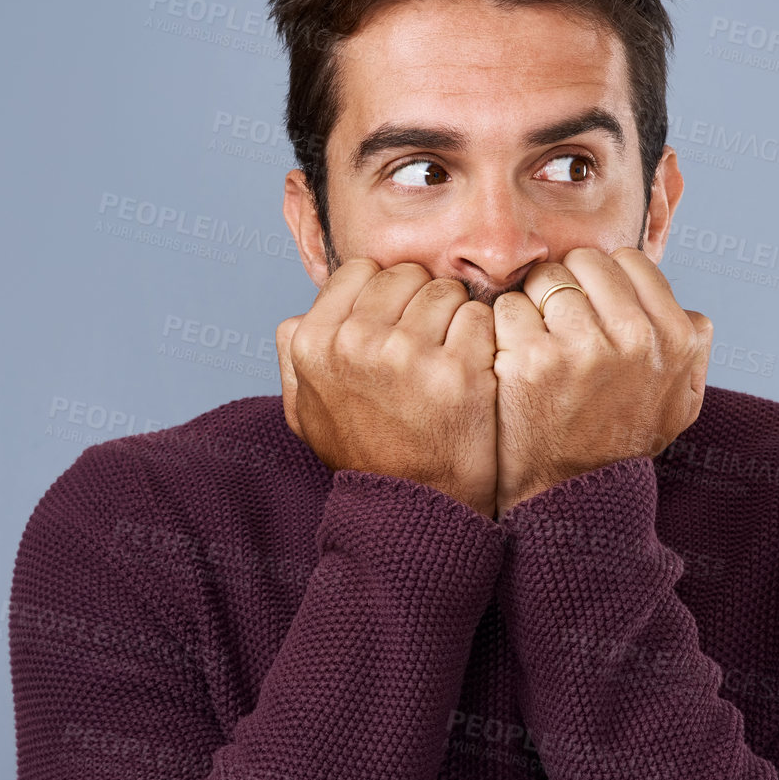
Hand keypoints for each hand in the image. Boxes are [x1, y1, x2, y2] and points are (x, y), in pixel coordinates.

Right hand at [275, 258, 499, 518]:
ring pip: (447, 292)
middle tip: (429, 346)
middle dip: (423, 303)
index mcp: (314, 343)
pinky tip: (474, 372)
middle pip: (408, 275)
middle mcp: (355, 342)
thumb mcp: (305, 411)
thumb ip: (294, 358)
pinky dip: (484, 340)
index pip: (362, 270)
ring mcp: (407, 355)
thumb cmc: (364, 455)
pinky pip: (480, 318)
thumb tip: (297, 317)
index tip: (396, 327)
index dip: (386, 294)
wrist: (413, 509)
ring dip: (456, 320)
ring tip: (450, 361)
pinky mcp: (458, 371)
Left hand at [491, 246, 712, 515]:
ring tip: (535, 344)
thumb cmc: (621, 445)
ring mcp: (582, 347)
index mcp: (675, 338)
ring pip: (544, 279)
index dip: (603, 280)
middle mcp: (635, 338)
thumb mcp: (680, 403)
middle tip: (557, 325)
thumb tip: (688, 311)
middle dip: (566, 286)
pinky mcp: (531, 360)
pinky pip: (506, 307)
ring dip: (532, 306)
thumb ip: (693, 351)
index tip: (591, 309)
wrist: (570, 497)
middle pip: (584, 262)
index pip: (629, 262)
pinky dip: (501, 329)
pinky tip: (510, 360)